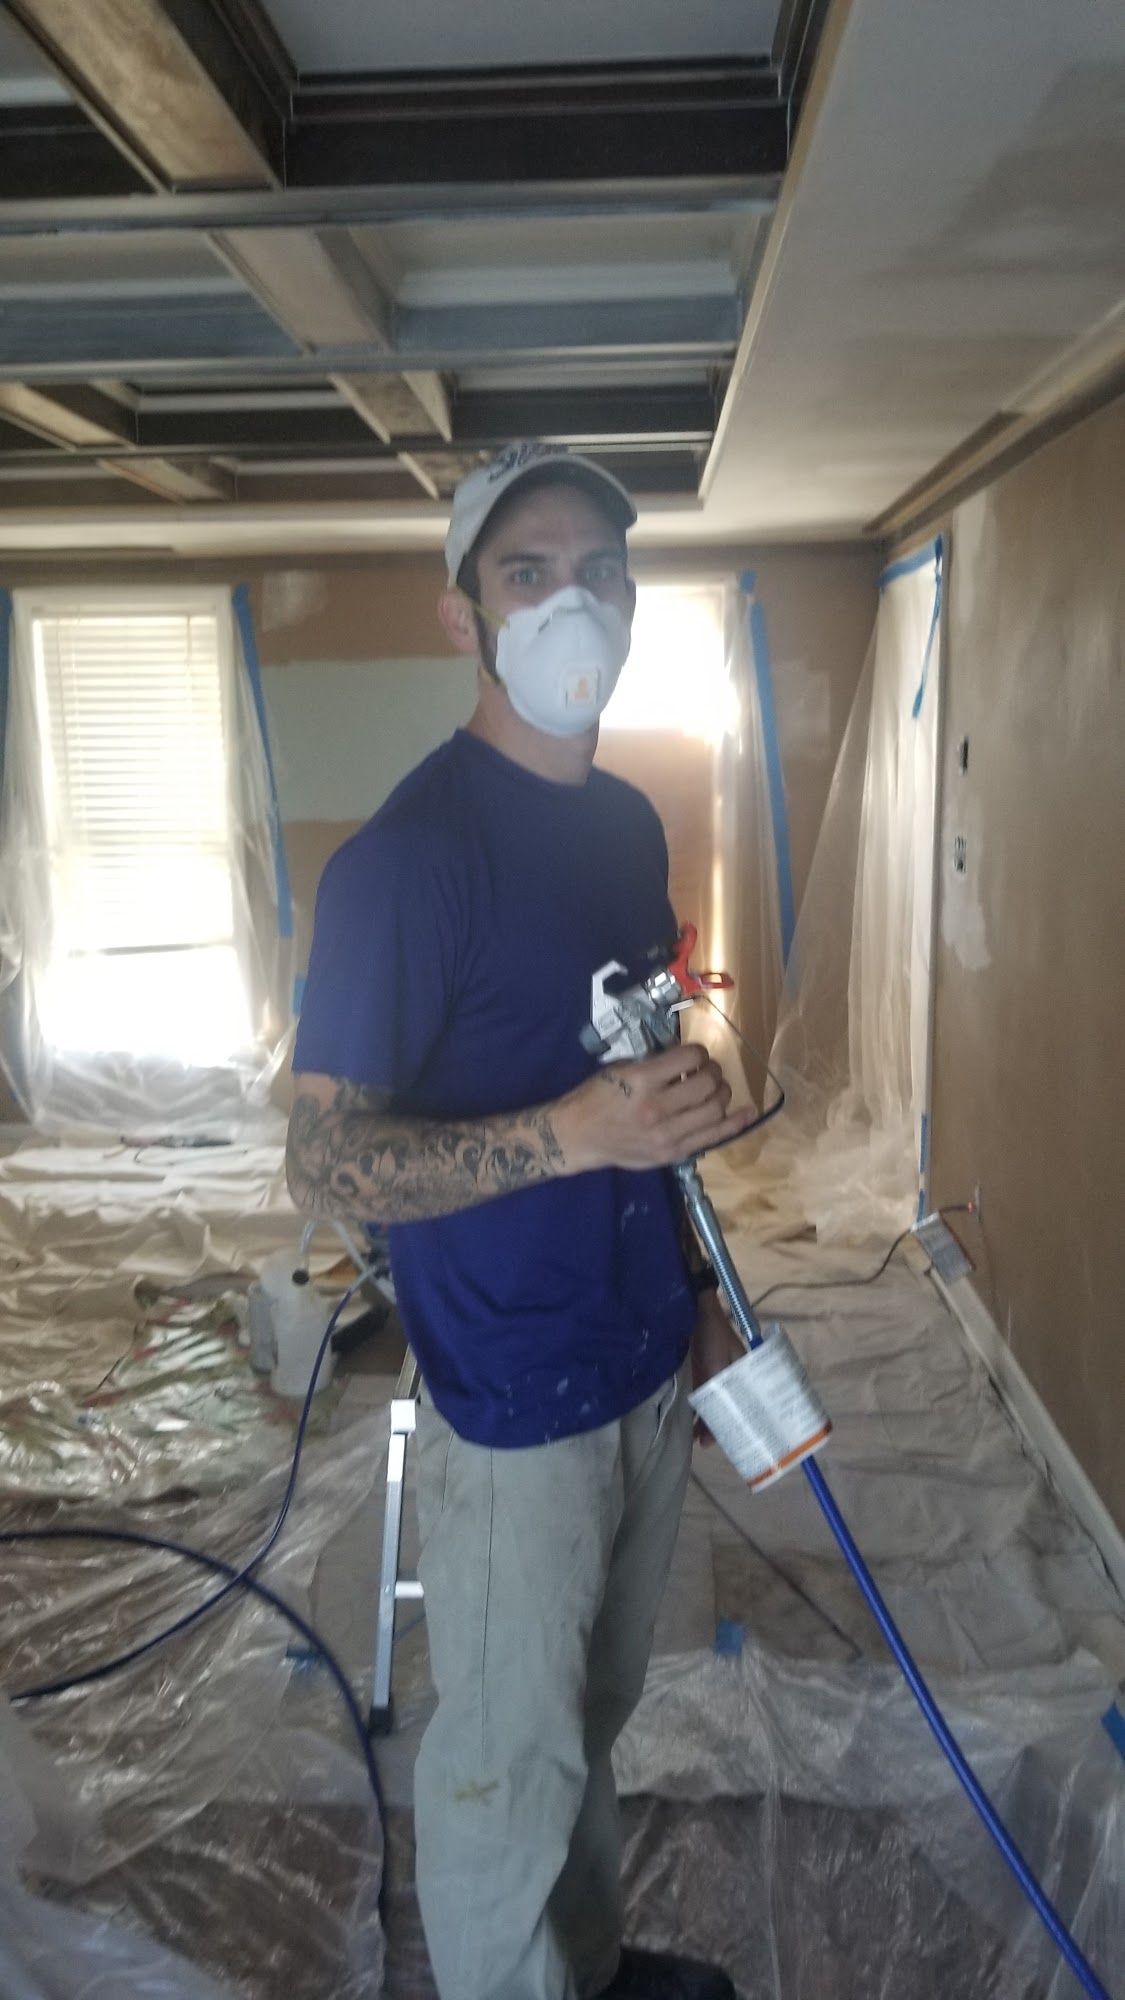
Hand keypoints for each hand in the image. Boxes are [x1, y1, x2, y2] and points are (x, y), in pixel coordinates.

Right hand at [554, 1043, 755, 1173]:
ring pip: (715, 1109)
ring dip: (722, 1093)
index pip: (689, 1057)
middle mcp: (656, 1107)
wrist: (578, 1136)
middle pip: (707, 1084)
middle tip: (707, 1071)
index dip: (699, 1052)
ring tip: (715, 1089)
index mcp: (641, 1080)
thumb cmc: (596, 1097)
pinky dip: (735, 1122)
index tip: (696, 1055)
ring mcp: (666, 1134)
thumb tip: (689, 1059)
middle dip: (714, 1072)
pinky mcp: (671, 1153)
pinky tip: (747, 1112)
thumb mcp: (621, 1069)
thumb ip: (655, 1063)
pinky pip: (713, 1137)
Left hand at [689, 1291, 744, 1446]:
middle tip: (706, 1445)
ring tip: (694, 1439)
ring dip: (704, 1419)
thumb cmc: (713, 1337)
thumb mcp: (718, 1368)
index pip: (745, 1408)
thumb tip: (709, 1435)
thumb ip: (716, 1397)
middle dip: (719, 1426)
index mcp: (745, 1376)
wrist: (693, 1308)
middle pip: (727, 1408)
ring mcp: (714, 1374)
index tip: (732, 1444)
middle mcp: (731, 1378)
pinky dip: (694, 1408)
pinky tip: (686, 1421)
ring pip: (711, 1404)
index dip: (739, 1426)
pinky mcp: (699, 1371)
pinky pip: (698, 1395)